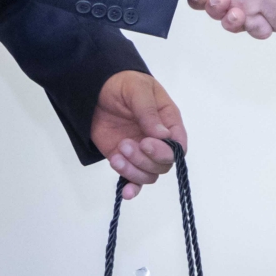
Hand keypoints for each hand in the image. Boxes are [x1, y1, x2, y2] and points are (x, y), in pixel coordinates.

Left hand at [91, 70, 186, 199]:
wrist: (96, 90)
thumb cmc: (123, 84)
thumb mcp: (137, 90)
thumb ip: (148, 112)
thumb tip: (163, 135)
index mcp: (168, 121)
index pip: (178, 146)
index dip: (165, 150)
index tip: (146, 143)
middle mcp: (159, 141)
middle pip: (164, 164)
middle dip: (144, 159)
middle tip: (125, 144)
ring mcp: (142, 153)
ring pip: (149, 174)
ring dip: (133, 170)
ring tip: (116, 155)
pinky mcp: (126, 160)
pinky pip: (134, 181)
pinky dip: (131, 188)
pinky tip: (125, 192)